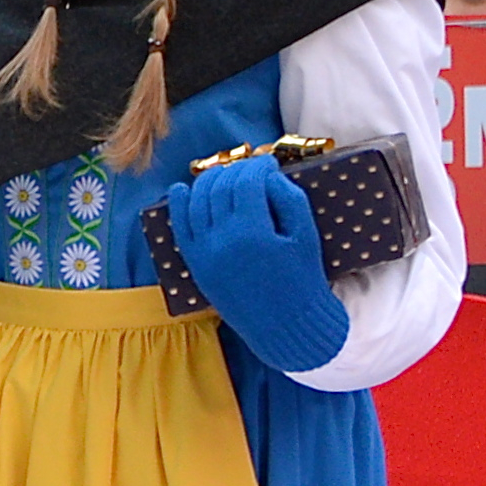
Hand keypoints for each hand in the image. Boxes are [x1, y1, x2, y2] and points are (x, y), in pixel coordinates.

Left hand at [166, 155, 348, 371]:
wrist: (284, 324)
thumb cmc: (302, 279)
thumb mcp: (305, 235)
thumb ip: (288, 199)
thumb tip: (267, 175)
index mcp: (253, 231)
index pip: (246, 182)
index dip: (257, 166)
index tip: (268, 162)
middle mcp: (221, 239)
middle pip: (219, 189)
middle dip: (235, 171)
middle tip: (250, 168)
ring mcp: (204, 252)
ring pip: (196, 203)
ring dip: (208, 182)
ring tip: (225, 175)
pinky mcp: (195, 264)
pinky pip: (181, 228)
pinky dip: (179, 205)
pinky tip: (182, 188)